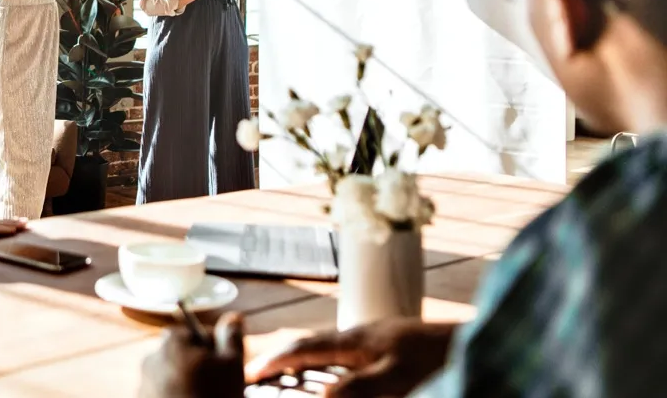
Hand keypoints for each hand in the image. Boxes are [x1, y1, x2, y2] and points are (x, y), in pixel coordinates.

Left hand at [138, 311, 244, 397]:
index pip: (195, 333)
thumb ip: (232, 337)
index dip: (213, 349)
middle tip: (216, 387)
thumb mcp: (232, 365)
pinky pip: (162, 394)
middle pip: (181, 355)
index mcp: (171, 342)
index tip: (223, 367)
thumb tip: (233, 317)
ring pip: (171, 376)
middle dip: (198, 367)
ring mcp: (142, 384)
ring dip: (185, 384)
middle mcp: (150, 358)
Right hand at [246, 318, 455, 397]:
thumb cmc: (437, 358)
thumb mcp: (396, 380)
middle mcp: (359, 334)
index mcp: (354, 340)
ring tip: (288, 374)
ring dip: (304, 359)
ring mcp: (374, 337)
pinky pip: (345, 351)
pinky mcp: (388, 344)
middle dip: (282, 357)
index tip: (248, 373)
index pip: (303, 348)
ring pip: (327, 346)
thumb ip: (357, 388)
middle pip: (310, 343)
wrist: (473, 341)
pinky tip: (334, 373)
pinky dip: (328, 362)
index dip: (274, 361)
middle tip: (260, 374)